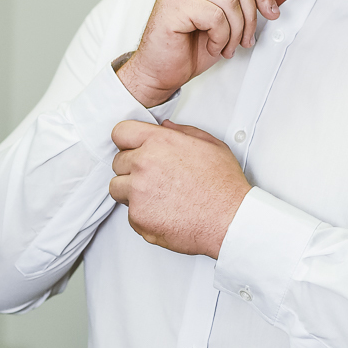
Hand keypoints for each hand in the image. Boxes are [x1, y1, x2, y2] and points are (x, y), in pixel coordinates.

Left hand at [109, 120, 250, 257]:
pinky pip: (129, 213)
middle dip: (132, 169)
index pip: (121, 132)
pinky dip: (142, 215)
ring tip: (158, 197)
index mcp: (160, 143)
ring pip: (118, 188)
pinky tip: (164, 212)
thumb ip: (183, 132)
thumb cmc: (223, 186)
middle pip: (118, 162)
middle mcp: (144, 164)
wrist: (230, 220)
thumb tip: (166, 127)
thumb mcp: (210, 146)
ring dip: (132, 192)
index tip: (132, 149)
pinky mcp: (138, 216)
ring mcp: (138, 191)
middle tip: (154, 178)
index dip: (127, 141)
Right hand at [117, 0, 278, 107]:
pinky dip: (220, 38)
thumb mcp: (224, 22)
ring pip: (230, 0)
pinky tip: (211, 47)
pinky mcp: (172, 4)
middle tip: (246, 41)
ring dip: (235, 31)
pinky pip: (215, 16)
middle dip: (251, 17)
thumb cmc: (188, 49)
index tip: (272, 13)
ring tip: (226, 47)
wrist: (159, 73)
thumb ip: (240, 0)